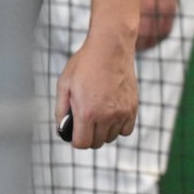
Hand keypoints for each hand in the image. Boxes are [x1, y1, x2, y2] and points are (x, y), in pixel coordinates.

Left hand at [55, 32, 138, 148]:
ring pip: (111, 137)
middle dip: (88, 136)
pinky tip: (112, 115)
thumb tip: (62, 129)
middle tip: (85, 122)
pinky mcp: (132, 108)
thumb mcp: (64, 85)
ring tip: (98, 115)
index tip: (74, 132)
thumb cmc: (85, 64)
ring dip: (103, 131)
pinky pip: (126, 130)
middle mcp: (106, 116)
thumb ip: (61, 110)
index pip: (82, 144)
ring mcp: (121, 113)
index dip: (75, 140)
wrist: (110, 49)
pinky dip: (118, 127)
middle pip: (97, 143)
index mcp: (86, 112)